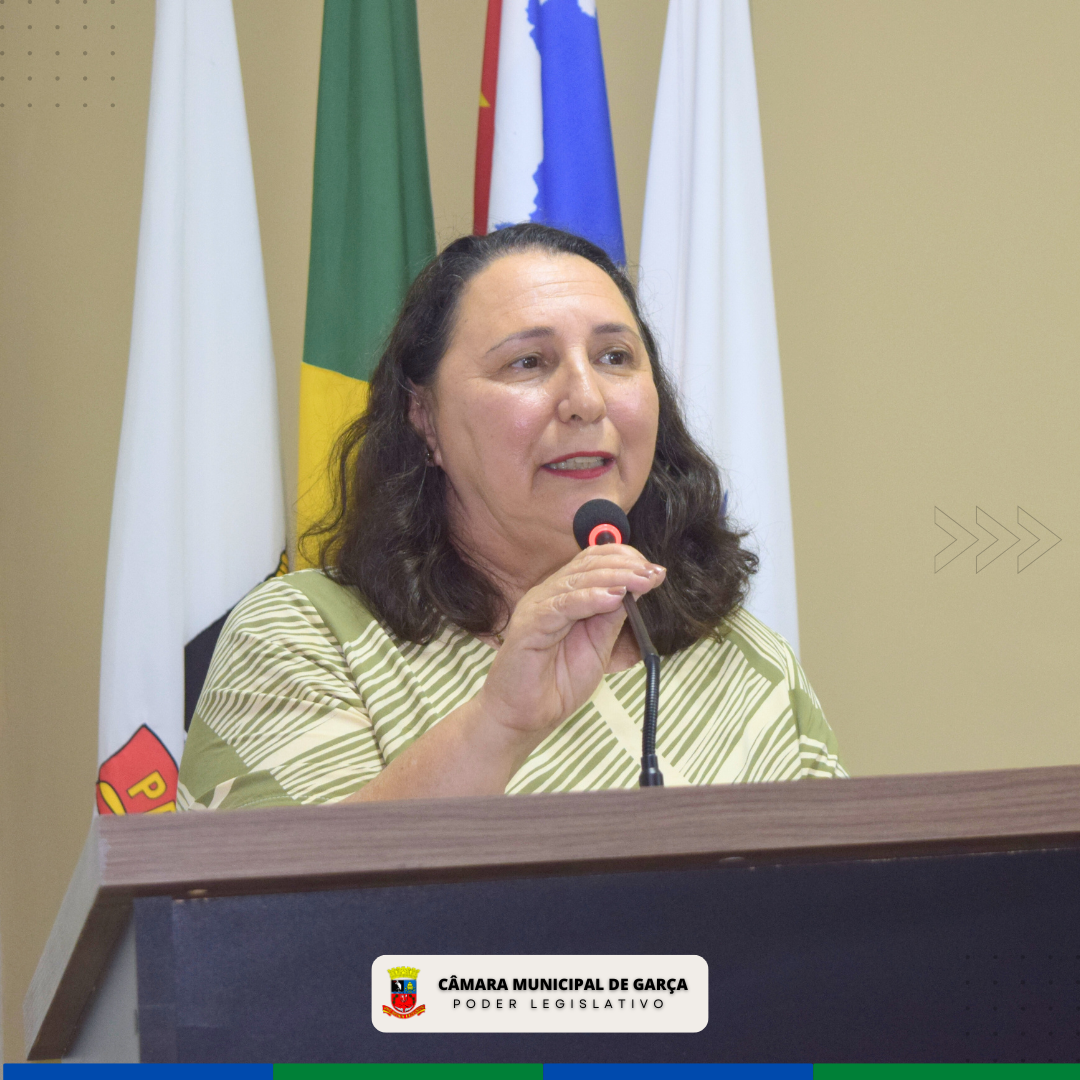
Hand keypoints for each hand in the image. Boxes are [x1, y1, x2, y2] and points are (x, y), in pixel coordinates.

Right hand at [477, 543, 666, 741]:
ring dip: (615, 578)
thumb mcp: (599, 644)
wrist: (526, 716)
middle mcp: (549, 594)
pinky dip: (589, 599)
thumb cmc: (558, 682)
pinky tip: (614, 598)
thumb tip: (639, 587)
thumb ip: (613, 616)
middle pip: (588, 565)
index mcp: (564, 594)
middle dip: (626, 567)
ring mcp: (537, 607)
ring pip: (578, 580)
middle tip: (653, 575)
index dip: (625, 559)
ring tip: (642, 583)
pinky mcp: (529, 625)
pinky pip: (561, 605)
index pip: (594, 561)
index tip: (655, 572)